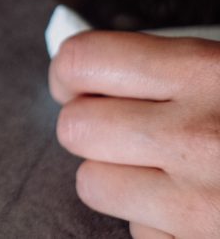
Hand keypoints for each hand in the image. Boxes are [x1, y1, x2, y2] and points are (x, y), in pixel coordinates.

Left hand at [49, 30, 219, 238]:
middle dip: (91, 129)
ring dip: (117, 179)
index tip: (75, 83)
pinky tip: (194, 209)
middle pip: (75, 126)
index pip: (84, 60)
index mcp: (207, 74)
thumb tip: (75, 54)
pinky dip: (156, 223)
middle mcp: (198, 136)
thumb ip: (164, 67)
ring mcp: (199, 203)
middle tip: (122, 130)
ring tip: (163, 172)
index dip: (69, 73)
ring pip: (92, 184)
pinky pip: (137, 234)